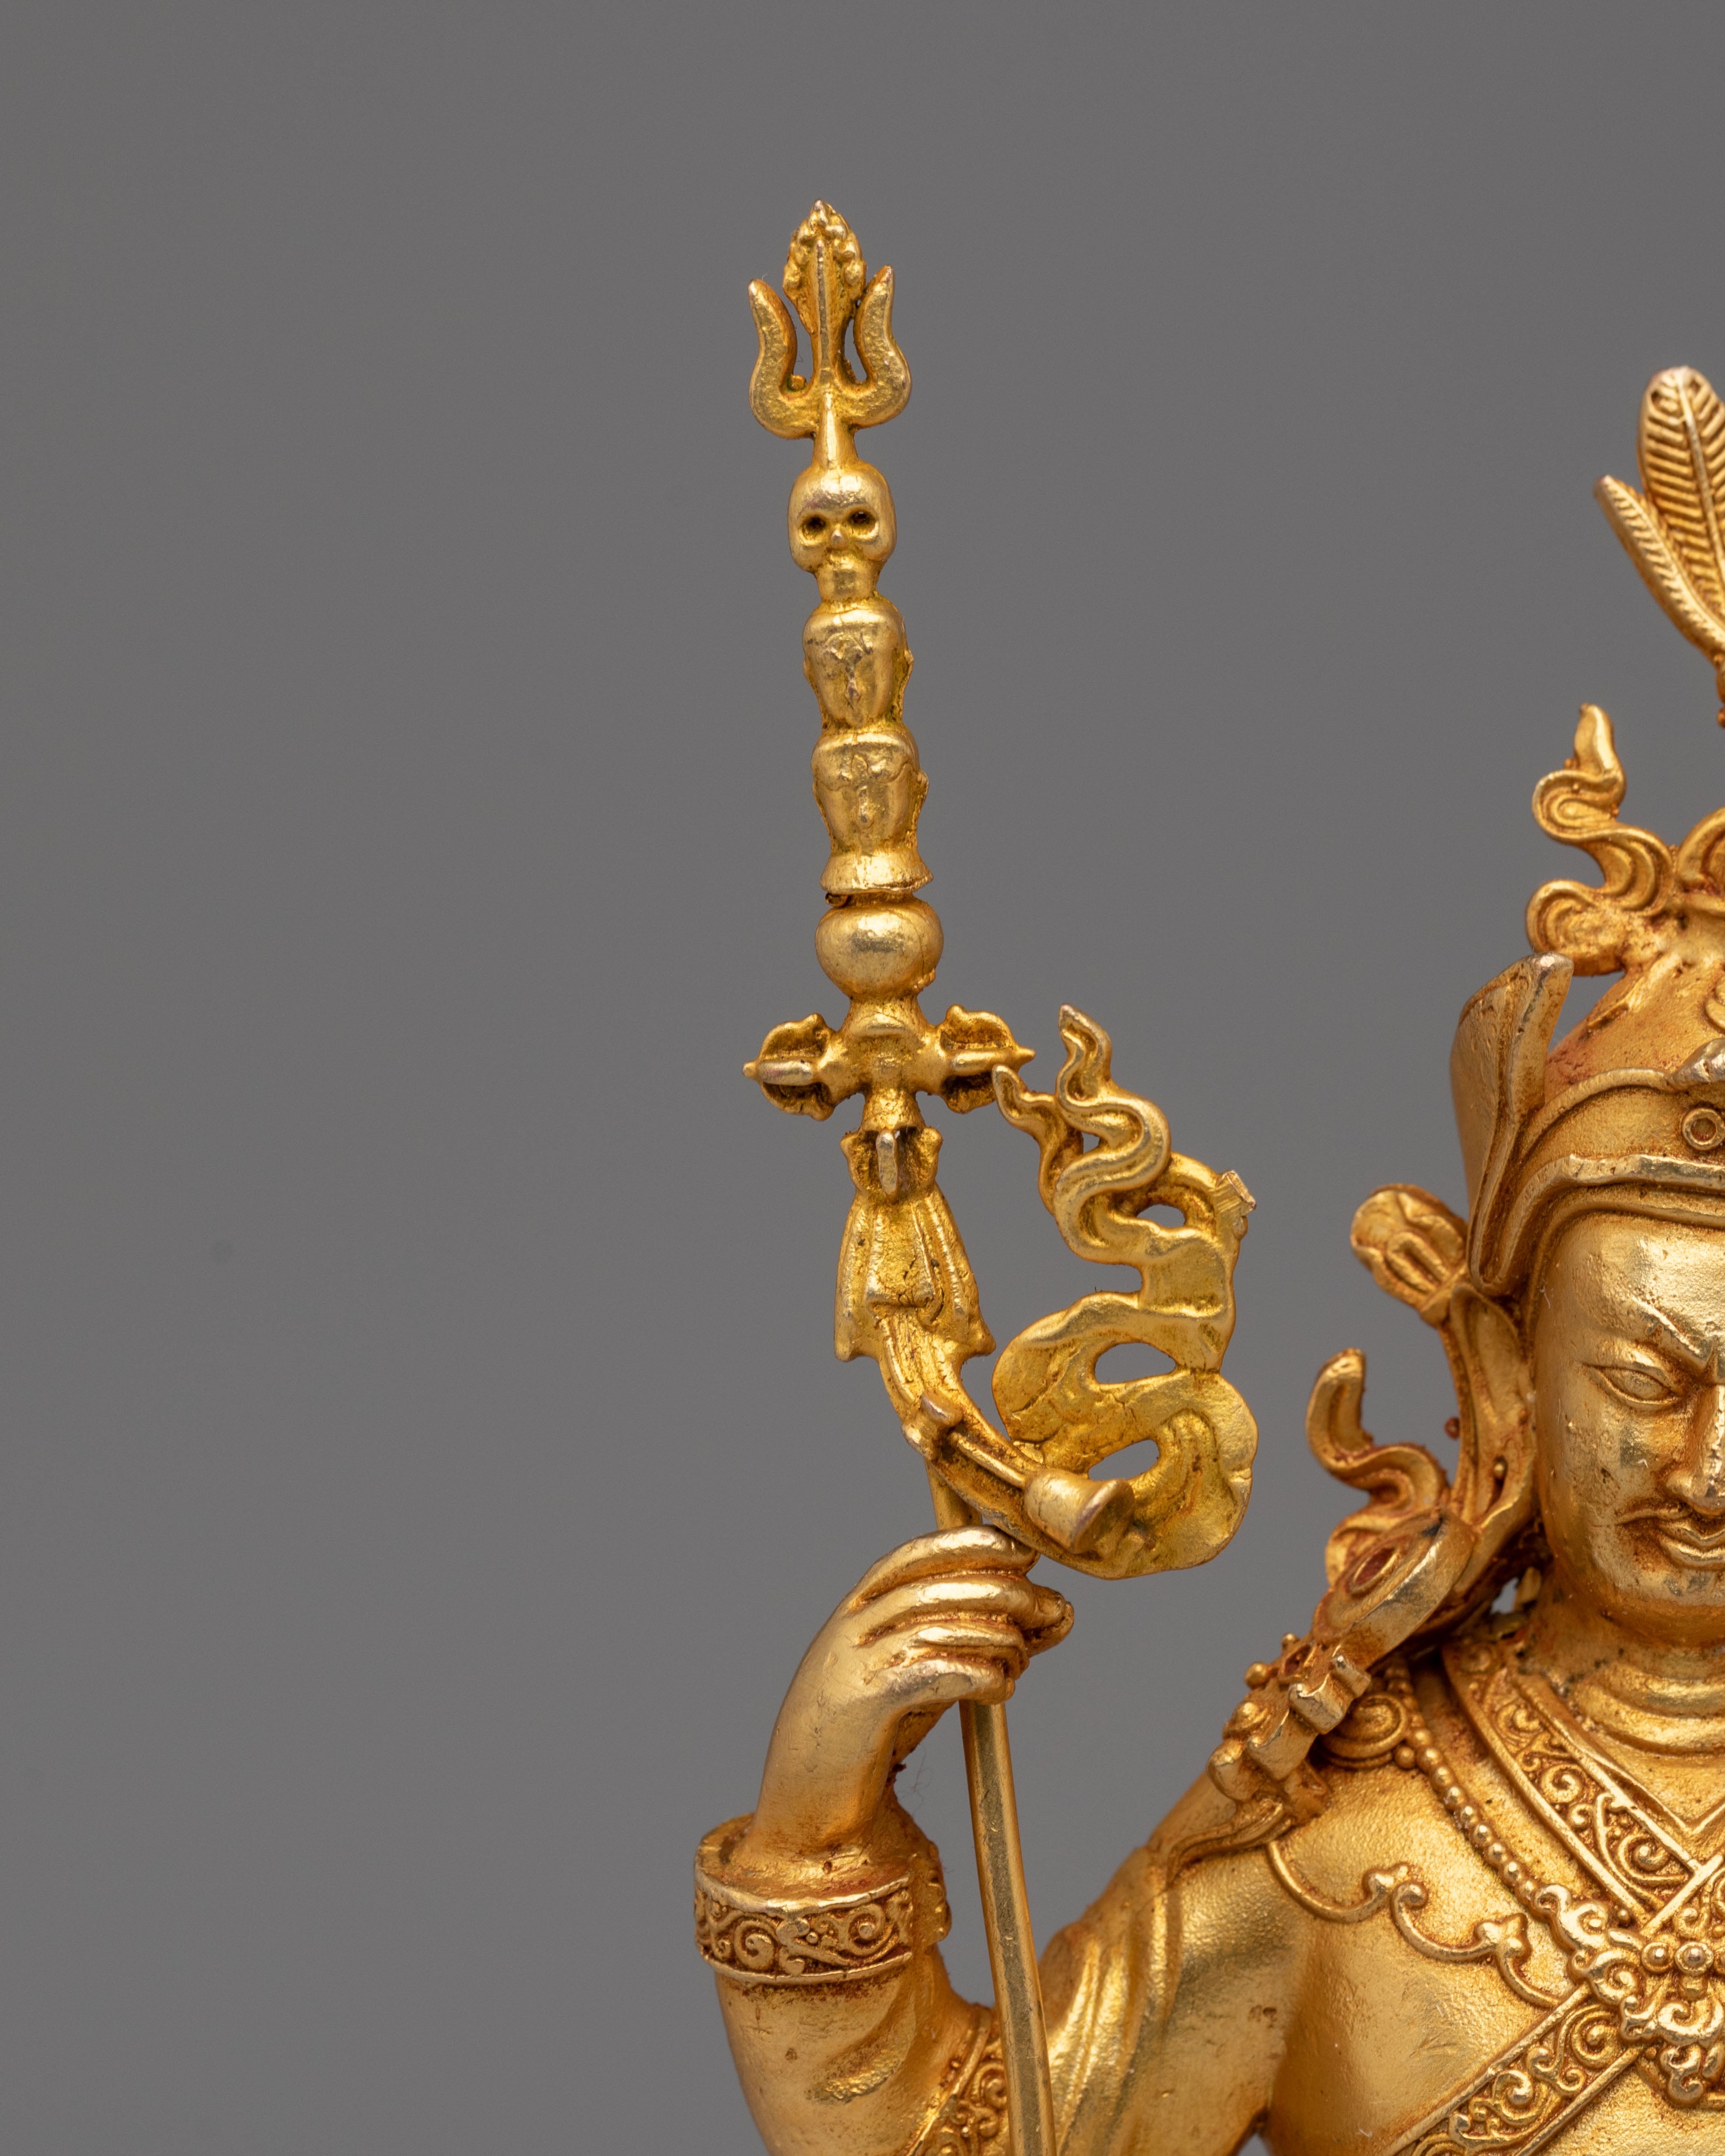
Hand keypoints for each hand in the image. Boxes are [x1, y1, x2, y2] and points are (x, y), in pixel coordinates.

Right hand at [743, 1527, 1072, 1862]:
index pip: (920, 1553)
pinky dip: (981, 1675)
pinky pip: (936, 1671)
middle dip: (1007, 1593)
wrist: (804, 1797)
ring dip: (1000, 1640)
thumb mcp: (924, 1668)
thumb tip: (1059, 1611)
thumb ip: (976, 1636)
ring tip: (1017, 1665)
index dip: (976, 1544)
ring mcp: (856, 1660)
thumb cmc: (873, 1727)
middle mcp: (855, 1622)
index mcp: (862, 1604)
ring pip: (944, 1625)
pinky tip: (1000, 1689)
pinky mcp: (866, 1703)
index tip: (1027, 1551)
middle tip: (1048, 1614)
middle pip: (942, 1585)